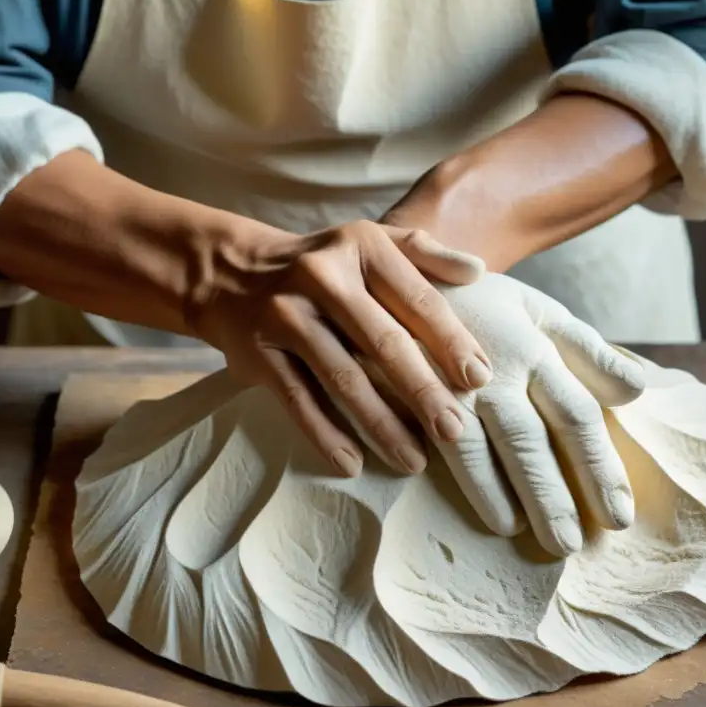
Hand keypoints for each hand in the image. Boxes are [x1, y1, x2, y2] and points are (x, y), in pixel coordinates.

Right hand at [190, 219, 491, 478]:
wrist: (227, 272)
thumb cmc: (319, 265)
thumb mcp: (367, 242)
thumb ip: (423, 252)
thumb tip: (478, 270)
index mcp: (361, 246)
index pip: (416, 299)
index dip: (451, 342)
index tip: (478, 380)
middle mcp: (322, 276)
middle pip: (383, 343)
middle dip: (423, 392)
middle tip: (455, 431)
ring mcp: (286, 315)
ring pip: (343, 379)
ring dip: (382, 425)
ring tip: (414, 460)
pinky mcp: (258, 352)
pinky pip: (298, 400)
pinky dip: (326, 435)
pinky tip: (354, 464)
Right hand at [386, 273, 644, 556]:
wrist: (400, 268)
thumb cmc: (483, 301)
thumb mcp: (538, 312)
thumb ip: (587, 351)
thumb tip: (637, 392)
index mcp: (532, 350)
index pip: (576, 416)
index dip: (599, 468)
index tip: (618, 515)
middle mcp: (491, 368)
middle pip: (528, 441)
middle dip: (551, 497)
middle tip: (570, 547)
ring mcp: (440, 380)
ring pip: (472, 447)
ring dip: (493, 494)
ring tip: (515, 533)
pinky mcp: (399, 389)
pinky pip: (419, 437)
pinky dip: (437, 472)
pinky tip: (448, 498)